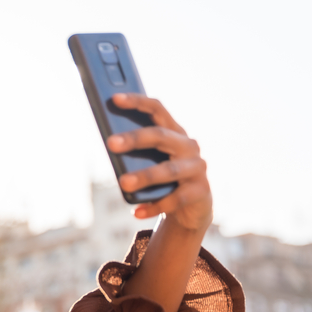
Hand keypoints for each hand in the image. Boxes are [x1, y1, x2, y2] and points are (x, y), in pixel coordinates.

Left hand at [106, 93, 212, 233]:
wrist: (192, 208)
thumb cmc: (164, 180)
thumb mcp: (151, 162)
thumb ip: (136, 152)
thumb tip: (110, 144)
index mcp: (174, 132)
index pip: (157, 109)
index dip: (137, 102)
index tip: (114, 99)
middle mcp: (188, 146)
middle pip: (160, 136)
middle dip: (134, 139)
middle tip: (110, 143)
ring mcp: (197, 168)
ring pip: (169, 170)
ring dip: (145, 176)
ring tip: (123, 183)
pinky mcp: (201, 192)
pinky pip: (175, 199)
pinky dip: (154, 206)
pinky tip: (136, 212)